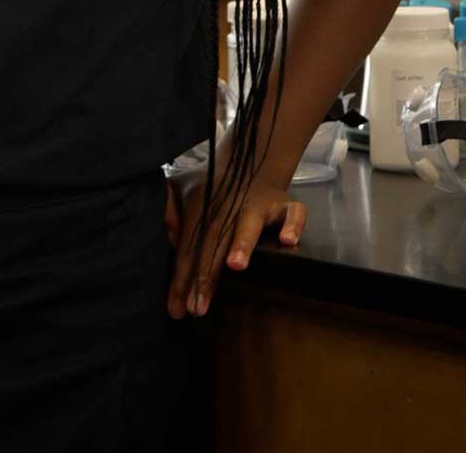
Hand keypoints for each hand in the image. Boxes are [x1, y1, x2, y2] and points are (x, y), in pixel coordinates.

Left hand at [165, 171, 303, 317]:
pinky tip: (287, 241)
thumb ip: (171, 209)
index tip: (176, 308)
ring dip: (242, 243)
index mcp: (202, 207)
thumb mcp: (182, 188)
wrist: (251, 158)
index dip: (181, 278)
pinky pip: (294, 214)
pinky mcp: (286, 204)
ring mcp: (260, 205)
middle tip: (198, 306)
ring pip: (249, 224)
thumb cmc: (213, 185)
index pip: (188, 247)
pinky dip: (293, 225)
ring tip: (234, 265)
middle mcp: (230, 207)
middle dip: (205, 276)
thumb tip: (171, 236)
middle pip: (214, 243)